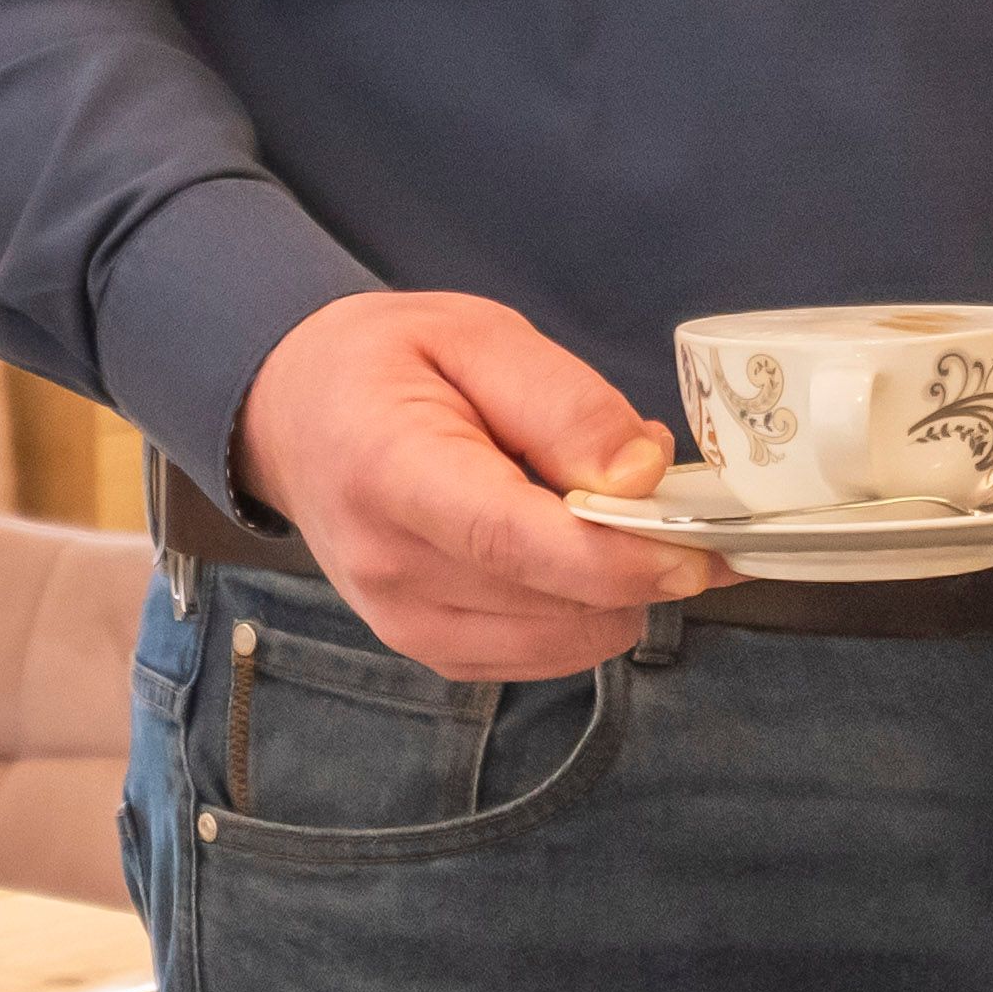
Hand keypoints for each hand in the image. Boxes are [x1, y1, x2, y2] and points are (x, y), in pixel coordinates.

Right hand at [234, 290, 707, 680]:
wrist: (294, 418)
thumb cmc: (386, 365)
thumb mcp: (478, 336)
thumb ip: (563, 403)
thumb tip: (642, 475)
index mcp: (392, 473)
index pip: (515, 542)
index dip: (619, 558)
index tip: (698, 548)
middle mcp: (389, 568)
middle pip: (554, 602)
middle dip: (639, 563)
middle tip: (665, 497)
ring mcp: (404, 623)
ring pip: (564, 640)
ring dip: (614, 589)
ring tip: (596, 512)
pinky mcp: (430, 651)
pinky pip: (545, 655)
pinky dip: (583, 612)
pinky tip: (567, 552)